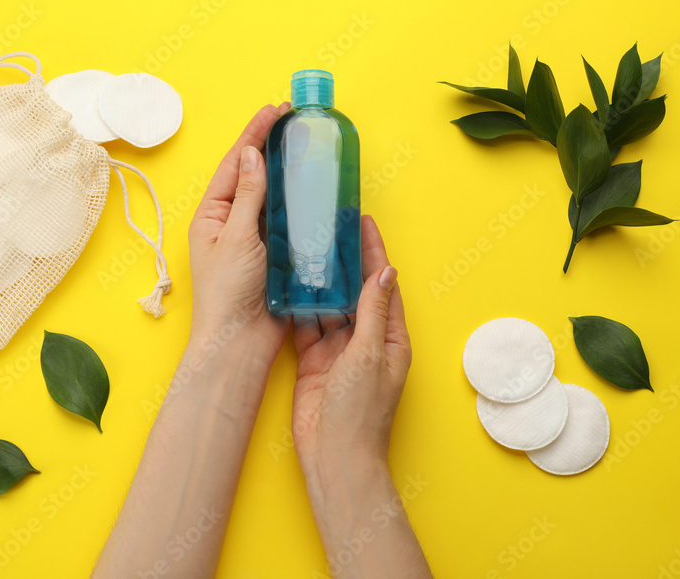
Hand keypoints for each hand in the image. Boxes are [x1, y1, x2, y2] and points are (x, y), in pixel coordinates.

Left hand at [187, 102, 291, 369]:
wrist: (240, 341)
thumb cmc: (228, 293)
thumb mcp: (236, 237)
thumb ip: (247, 195)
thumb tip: (251, 153)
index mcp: (212, 215)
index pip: (235, 164)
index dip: (254, 135)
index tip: (274, 111)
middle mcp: (231, 222)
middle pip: (253, 175)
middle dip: (271, 147)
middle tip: (293, 121)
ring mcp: (253, 238)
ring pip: (272, 196)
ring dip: (287, 173)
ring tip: (305, 146)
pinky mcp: (275, 254)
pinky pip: (289, 221)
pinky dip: (300, 204)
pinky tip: (314, 190)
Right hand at [291, 215, 410, 474]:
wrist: (334, 455)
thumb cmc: (361, 411)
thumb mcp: (371, 354)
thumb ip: (374, 311)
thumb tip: (384, 273)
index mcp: (390, 337)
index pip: (382, 285)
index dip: (373, 253)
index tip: (363, 224)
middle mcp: (366, 341)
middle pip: (354, 292)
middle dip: (342, 262)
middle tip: (327, 229)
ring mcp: (339, 351)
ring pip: (327, 306)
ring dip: (317, 282)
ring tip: (304, 249)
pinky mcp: (314, 361)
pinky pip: (306, 326)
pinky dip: (298, 308)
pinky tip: (288, 286)